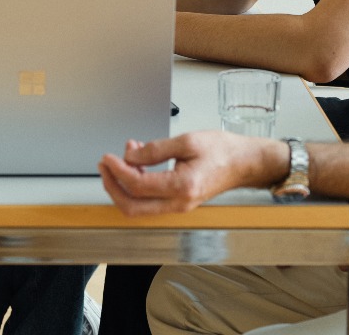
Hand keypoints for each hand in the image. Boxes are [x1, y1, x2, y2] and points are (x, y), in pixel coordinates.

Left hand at [98, 131, 282, 215]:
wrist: (244, 163)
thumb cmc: (223, 151)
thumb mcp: (187, 140)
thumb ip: (156, 149)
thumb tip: (130, 155)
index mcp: (182, 187)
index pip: (138, 186)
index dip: (118, 171)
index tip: (108, 157)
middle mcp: (179, 202)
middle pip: (132, 206)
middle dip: (112, 185)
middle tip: (104, 164)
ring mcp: (178, 206)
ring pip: (138, 206)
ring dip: (123, 184)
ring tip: (120, 157)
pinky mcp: (178, 201)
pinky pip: (149, 199)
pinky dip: (137, 183)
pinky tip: (137, 161)